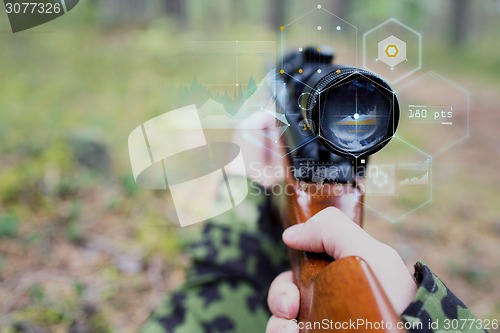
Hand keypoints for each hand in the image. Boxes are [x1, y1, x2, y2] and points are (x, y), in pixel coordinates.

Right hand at [266, 207, 416, 332]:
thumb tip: (289, 234)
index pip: (297, 273)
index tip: (292, 285)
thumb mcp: (368, 252)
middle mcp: (326, 302)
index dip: (287, 277)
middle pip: (285, 295)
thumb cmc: (395, 295)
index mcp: (335, 276)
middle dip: (279, 297)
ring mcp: (324, 325)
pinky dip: (281, 332)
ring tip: (290, 329)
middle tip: (289, 309)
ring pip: (282, 320)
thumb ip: (331, 230)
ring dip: (277, 323)